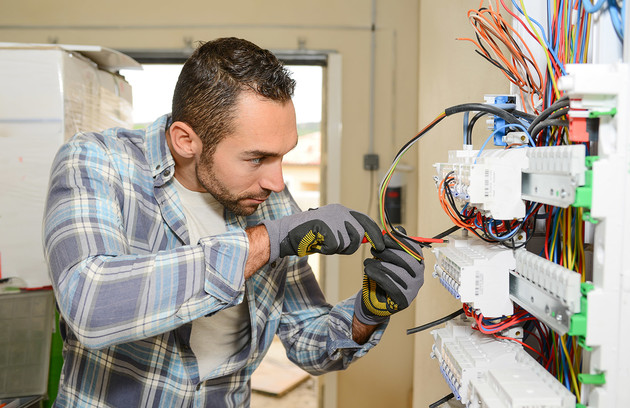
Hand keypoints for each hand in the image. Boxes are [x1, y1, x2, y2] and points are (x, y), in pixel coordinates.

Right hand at [261, 204, 384, 262]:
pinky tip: (317, 243)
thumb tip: (369, 240)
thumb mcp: (333, 231)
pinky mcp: (325, 227)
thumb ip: (349, 233)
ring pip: (347, 242)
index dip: (375, 234)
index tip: (381, 245)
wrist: (287, 233)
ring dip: (336, 248)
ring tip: (322, 241)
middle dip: (350, 245)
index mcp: (342, 210)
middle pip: (359, 234)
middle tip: (334, 246)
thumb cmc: (310, 235)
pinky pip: (335, 247)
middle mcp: (339, 212)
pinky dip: (326, 250)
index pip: (366, 220)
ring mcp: (332, 218)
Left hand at [354, 228, 424, 324]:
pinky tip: (368, 270)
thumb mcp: (388, 258)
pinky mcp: (404, 300)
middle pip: (407, 260)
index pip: (414, 249)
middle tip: (373, 250)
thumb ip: (394, 245)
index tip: (384, 238)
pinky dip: (377, 275)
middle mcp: (419, 277)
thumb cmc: (383, 276)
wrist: (376, 301)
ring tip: (367, 262)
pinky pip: (390, 284)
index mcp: (418, 264)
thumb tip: (399, 229)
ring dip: (379, 264)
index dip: (399, 241)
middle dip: (388, 253)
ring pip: (397, 272)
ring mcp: (413, 289)